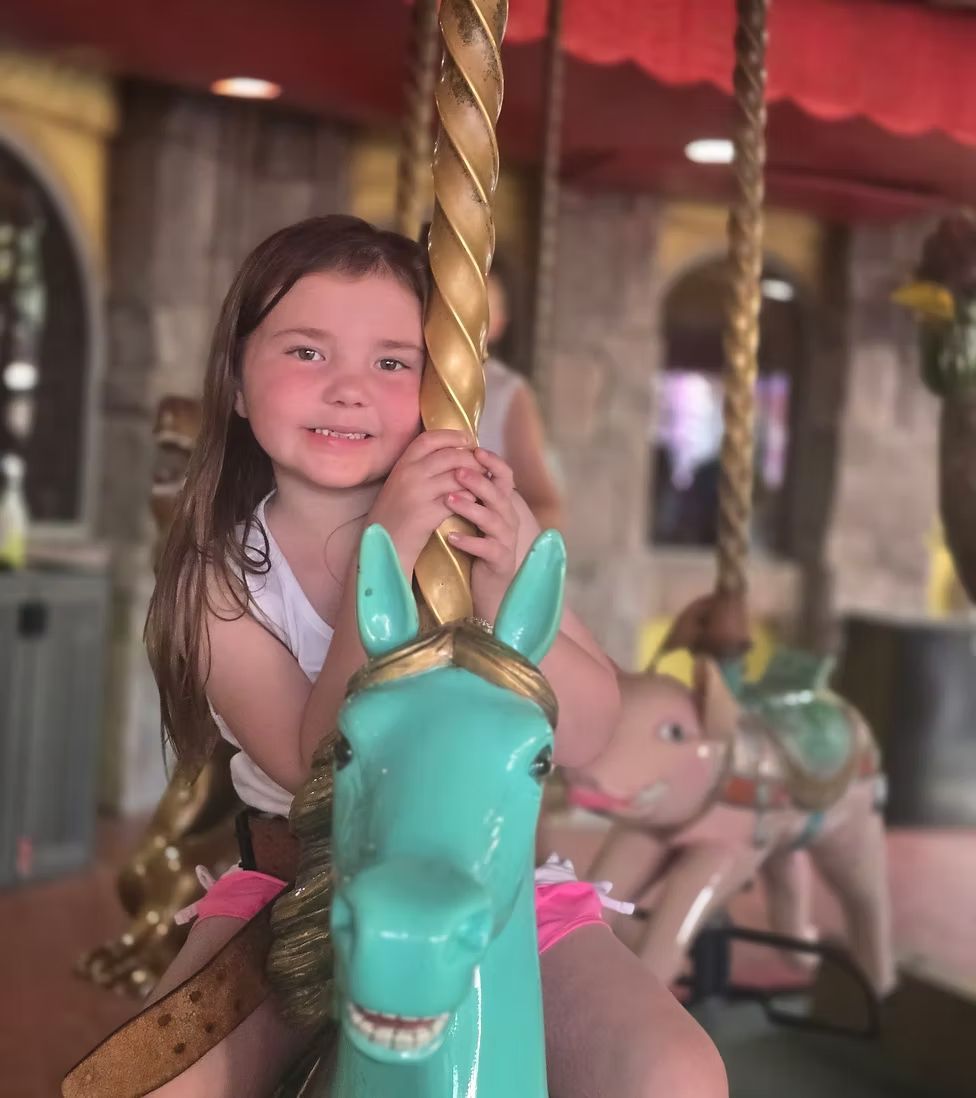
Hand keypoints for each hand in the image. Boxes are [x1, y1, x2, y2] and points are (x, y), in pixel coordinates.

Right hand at [366, 430, 481, 574]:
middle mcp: (409, 474)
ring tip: (482, 483)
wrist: (384, 544)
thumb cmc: (394, 514)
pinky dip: (469, 498)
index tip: (467, 439)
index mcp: (402, 464)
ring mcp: (418, 494)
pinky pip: (457, 500)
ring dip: (474, 479)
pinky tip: (473, 501)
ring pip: (456, 477)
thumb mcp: (400, 484)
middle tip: (481, 464)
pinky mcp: (427, 514)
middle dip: (470, 458)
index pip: (429, 439)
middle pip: (449, 456)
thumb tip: (452, 454)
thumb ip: (419, 468)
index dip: (451, 436)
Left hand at [445, 447, 518, 620]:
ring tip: (449, 500)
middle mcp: (508, 518)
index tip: (475, 449)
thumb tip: (453, 462)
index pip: (505, 475)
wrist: (490, 585)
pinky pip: (486, 548)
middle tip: (457, 470)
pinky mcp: (499, 560)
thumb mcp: (478, 514)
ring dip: (471, 508)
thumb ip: (473, 492)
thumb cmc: (479, 544)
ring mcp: (506, 539)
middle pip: (498, 494)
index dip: (493, 462)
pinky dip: (469, 541)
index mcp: (503, 503)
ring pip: (493, 519)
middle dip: (478, 480)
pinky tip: (451, 537)